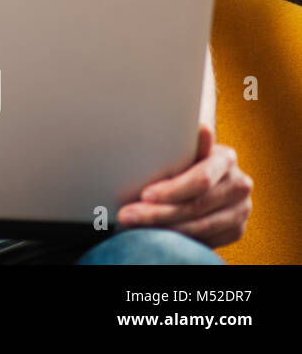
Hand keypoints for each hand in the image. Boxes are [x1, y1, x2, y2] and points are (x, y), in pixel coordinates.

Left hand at [116, 124, 251, 248]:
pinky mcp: (236, 230)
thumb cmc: (179, 160)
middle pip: (197, 205)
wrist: (197, 182)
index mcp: (225, 158)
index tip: (144, 195)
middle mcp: (239, 184)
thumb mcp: (179, 149)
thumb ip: (184, 144)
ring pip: (200, 226)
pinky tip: (154, 235)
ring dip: (163, 228)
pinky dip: (178, 239)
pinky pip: (205, 240)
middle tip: (126, 215)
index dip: (172, 190)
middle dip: (158, 212)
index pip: (201, 179)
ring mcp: (241, 209)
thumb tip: (201, 128)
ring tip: (132, 225)